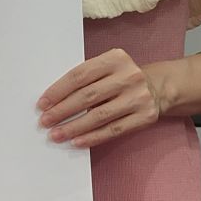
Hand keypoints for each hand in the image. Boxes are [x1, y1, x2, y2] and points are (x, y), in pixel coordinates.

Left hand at [37, 47, 165, 148]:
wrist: (158, 87)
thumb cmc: (121, 78)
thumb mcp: (107, 68)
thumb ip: (85, 78)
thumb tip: (53, 102)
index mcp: (115, 58)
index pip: (79, 75)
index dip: (58, 91)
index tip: (42, 104)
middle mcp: (129, 76)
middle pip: (87, 96)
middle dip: (62, 111)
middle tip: (45, 122)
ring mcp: (138, 97)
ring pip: (99, 116)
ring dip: (74, 128)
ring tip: (56, 135)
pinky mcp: (145, 117)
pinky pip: (113, 130)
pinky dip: (93, 137)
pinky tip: (76, 142)